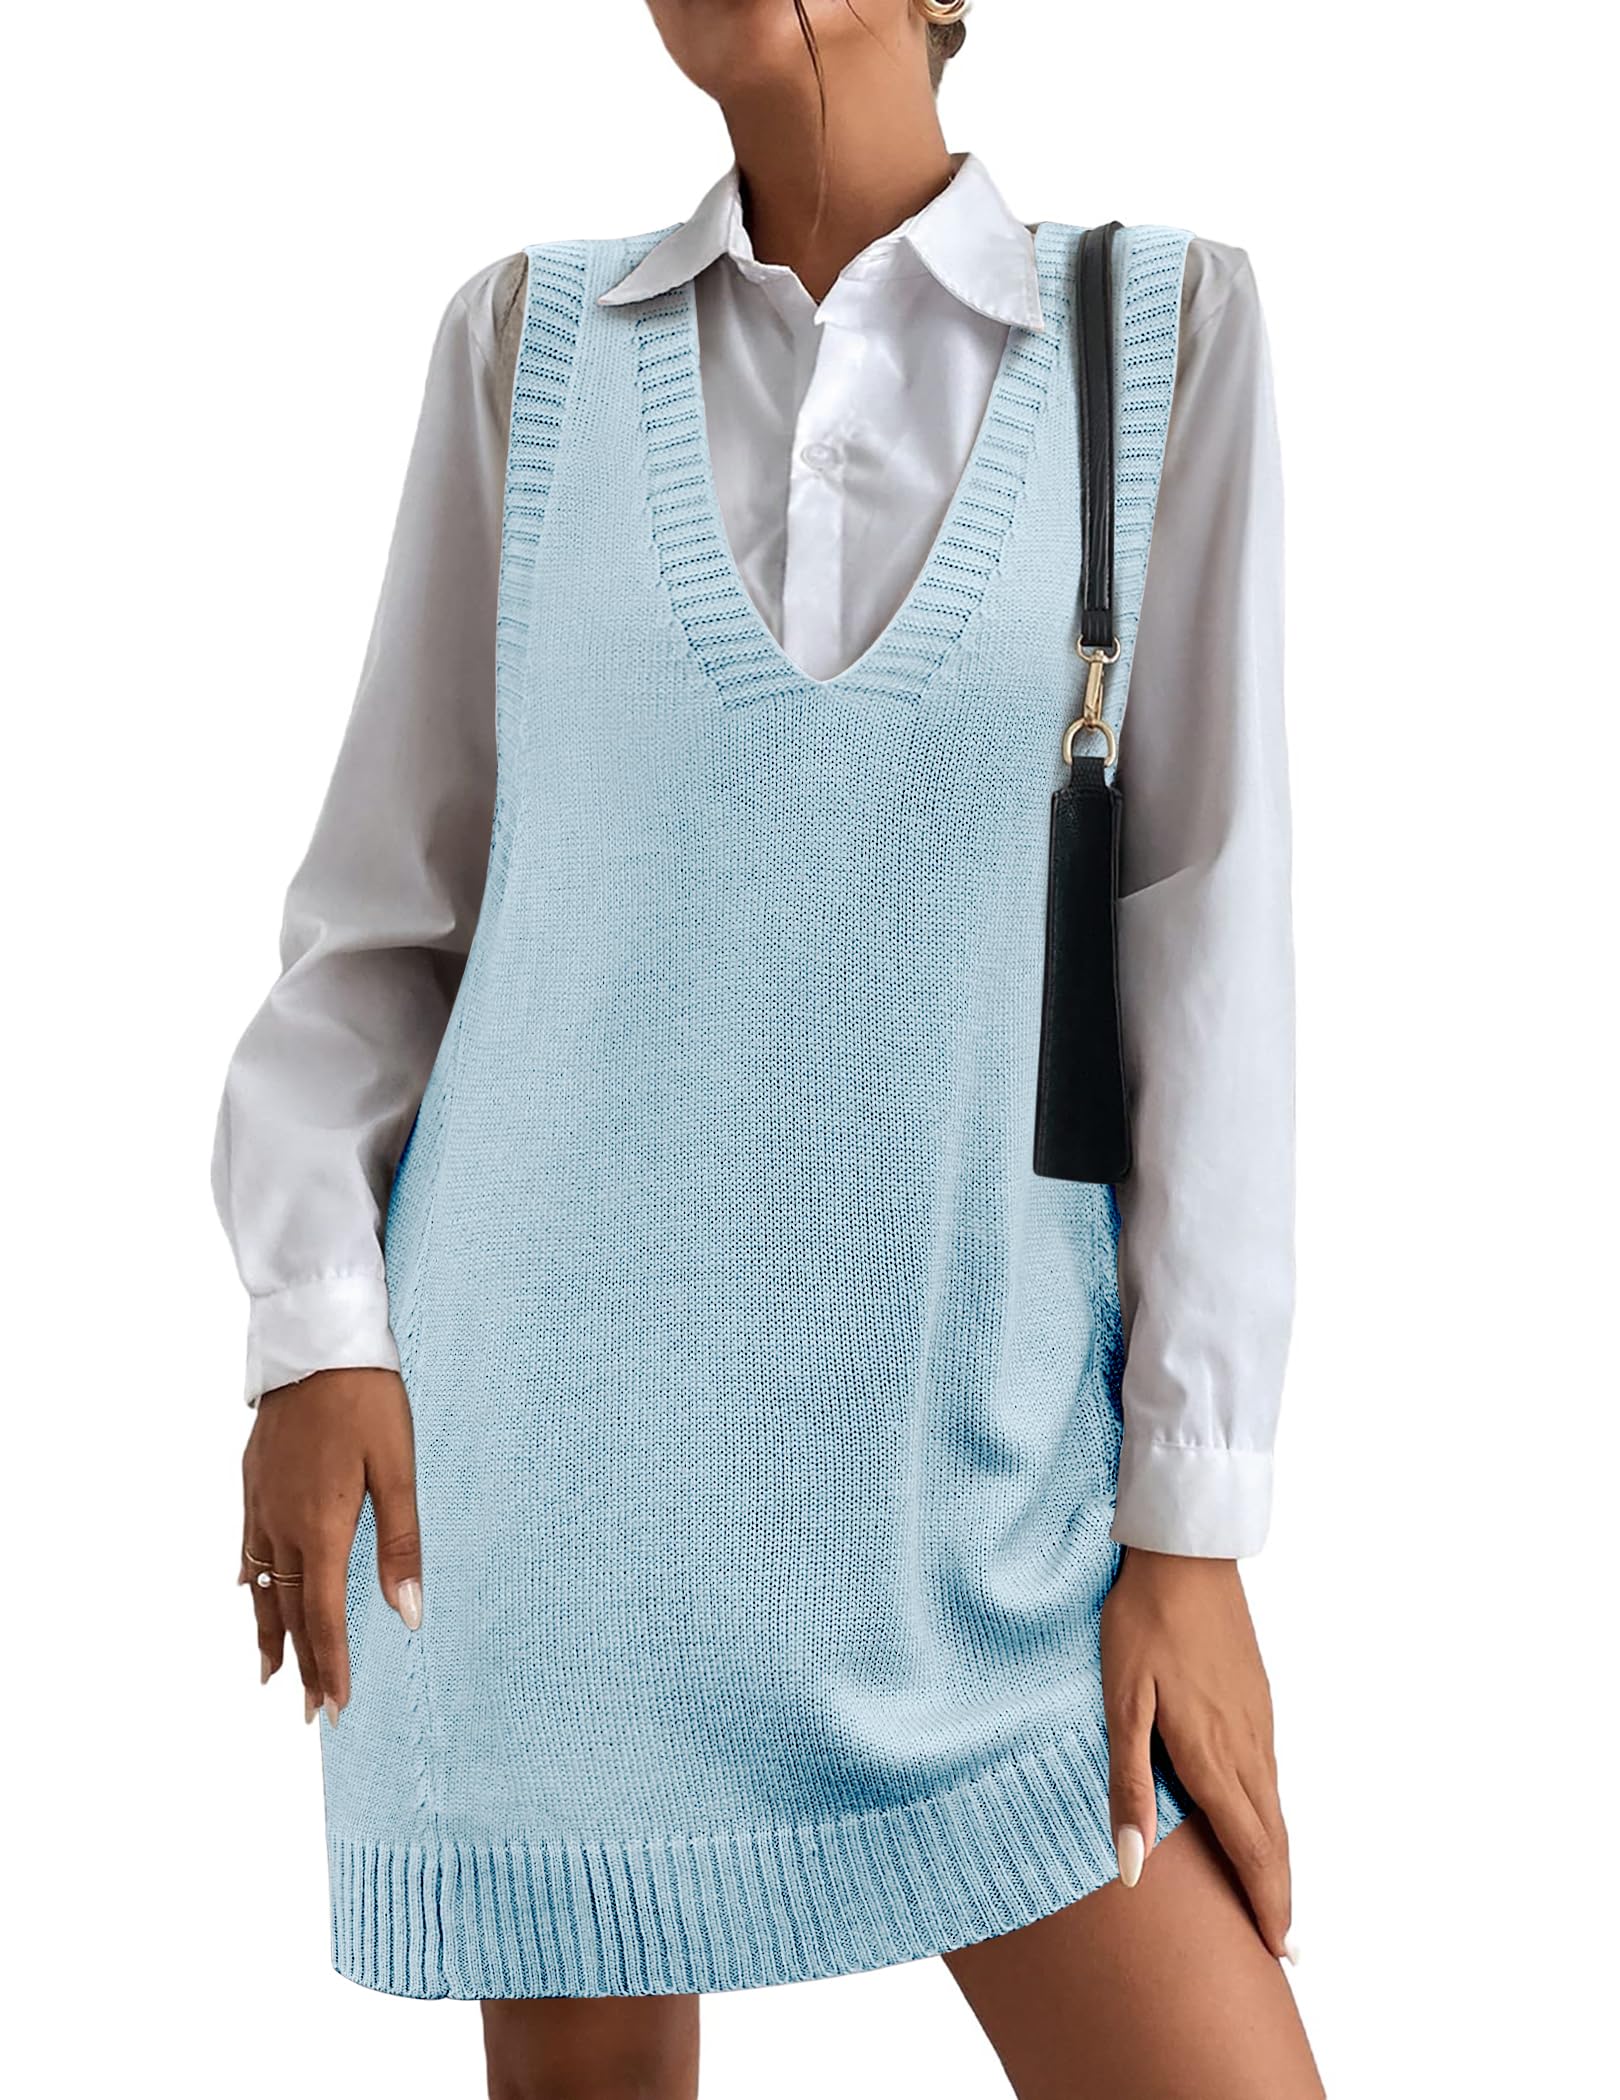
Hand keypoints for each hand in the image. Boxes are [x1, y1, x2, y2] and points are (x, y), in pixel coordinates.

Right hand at [239, 1367, 421, 1724]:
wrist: (317, 1339)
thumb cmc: (369, 1398)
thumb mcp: (400, 1467)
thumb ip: (403, 1542)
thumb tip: (408, 1614)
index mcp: (323, 1525)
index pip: (324, 1615)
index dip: (330, 1665)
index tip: (334, 1708)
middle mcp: (283, 1522)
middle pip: (290, 1609)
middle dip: (302, 1663)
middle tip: (309, 1711)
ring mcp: (261, 1501)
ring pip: (262, 1584)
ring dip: (270, 1631)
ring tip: (271, 1674)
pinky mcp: (253, 1478)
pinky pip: (248, 1545)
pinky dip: (251, 1580)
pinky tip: (249, 1592)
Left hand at [1100, 1548, 1292, 1959]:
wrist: (1185, 1554)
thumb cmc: (1143, 1623)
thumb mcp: (1121, 1701)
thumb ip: (1128, 1784)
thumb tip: (1133, 1865)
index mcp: (1213, 1753)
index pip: (1251, 1848)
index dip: (1266, 1904)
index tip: (1277, 1952)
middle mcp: (1247, 1746)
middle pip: (1274, 1838)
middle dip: (1280, 1896)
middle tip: (1284, 1948)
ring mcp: (1258, 1721)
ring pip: (1276, 1807)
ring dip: (1279, 1859)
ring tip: (1274, 1900)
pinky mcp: (1257, 1700)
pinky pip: (1270, 1776)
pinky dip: (1273, 1818)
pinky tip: (1260, 1824)